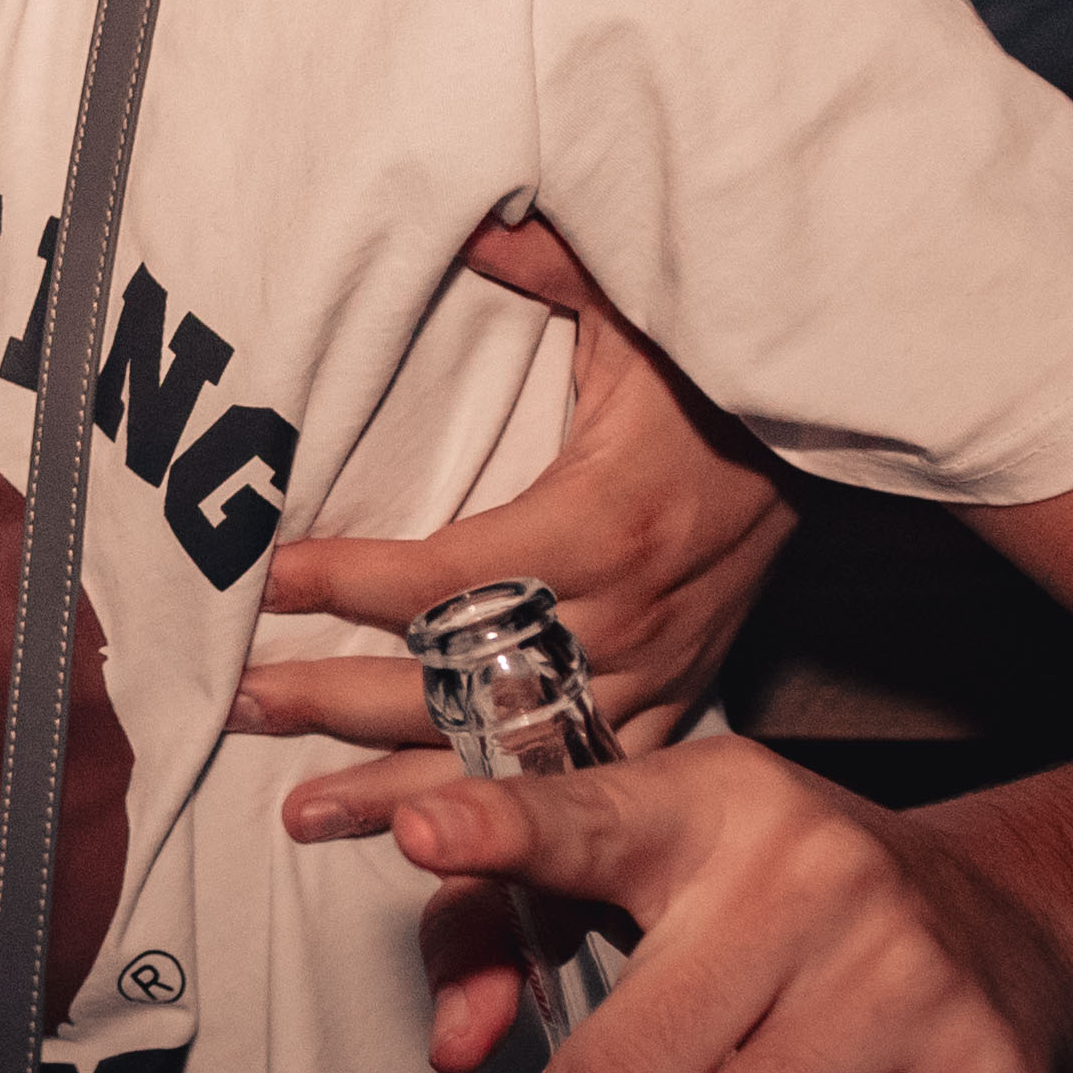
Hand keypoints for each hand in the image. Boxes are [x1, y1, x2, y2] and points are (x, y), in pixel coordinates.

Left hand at [246, 215, 794, 847]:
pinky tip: (430, 846)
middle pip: (461, 682)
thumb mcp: (641, 308)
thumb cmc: (718, 375)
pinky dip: (504, 813)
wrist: (834, 440)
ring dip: (400, 789)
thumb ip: (552, 269)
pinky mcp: (677, 701)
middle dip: (339, 699)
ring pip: (510, 754)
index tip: (267, 578)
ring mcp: (654, 673)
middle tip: (237, 705)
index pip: (452, 573)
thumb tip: (473, 225)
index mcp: (602, 523)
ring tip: (300, 814)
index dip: (352, 579)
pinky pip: (580, 776)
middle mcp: (626, 616)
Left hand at [390, 737, 1072, 1072]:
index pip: (591, 821)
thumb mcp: (672, 854)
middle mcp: (809, 882)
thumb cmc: (798, 901)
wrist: (1021, 923)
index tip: (418, 830)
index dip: (501, 828)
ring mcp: (900, 990)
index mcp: (715, 805)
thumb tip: (455, 1046)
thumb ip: (523, 915)